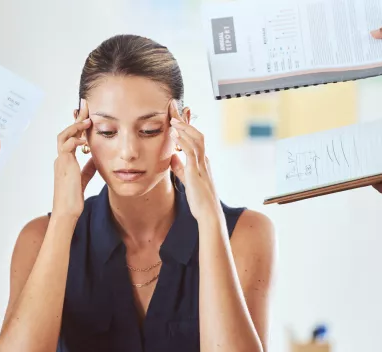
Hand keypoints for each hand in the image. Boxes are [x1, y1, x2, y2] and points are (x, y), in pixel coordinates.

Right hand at [52, 99, 96, 219]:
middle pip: (66, 132)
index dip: (78, 126)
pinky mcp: (64, 165)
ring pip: (64, 136)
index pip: (70, 137)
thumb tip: (96, 156)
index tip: (87, 115)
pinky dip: (76, 139)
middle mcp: (61, 158)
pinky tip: (87, 139)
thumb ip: (88, 166)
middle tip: (85, 107)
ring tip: (88, 121)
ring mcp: (61, 161)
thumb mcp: (84, 178)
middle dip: (76, 119)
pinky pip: (67, 146)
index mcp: (65, 161)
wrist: (67, 212)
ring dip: (76, 126)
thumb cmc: (74, 198)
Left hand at [168, 100, 221, 223]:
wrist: (209, 214)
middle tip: (174, 107)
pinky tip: (175, 133)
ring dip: (185, 126)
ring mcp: (202, 165)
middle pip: (197, 133)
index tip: (176, 114)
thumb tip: (172, 157)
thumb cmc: (199, 200)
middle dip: (185, 119)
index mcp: (201, 161)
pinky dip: (184, 140)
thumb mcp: (187, 180)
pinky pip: (191, 151)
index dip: (186, 124)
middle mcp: (204, 160)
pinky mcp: (197, 172)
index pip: (194, 137)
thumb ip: (180, 168)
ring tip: (173, 117)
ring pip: (196, 139)